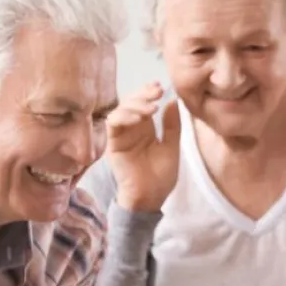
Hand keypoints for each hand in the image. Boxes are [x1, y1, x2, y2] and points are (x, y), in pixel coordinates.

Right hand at [107, 82, 182, 212]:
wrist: (151, 198)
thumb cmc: (161, 177)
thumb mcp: (172, 147)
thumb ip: (172, 125)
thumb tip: (173, 101)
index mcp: (146, 128)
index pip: (143, 103)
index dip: (149, 92)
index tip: (162, 87)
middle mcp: (132, 129)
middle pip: (131, 102)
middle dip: (143, 93)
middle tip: (157, 91)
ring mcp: (121, 135)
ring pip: (121, 109)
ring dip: (135, 104)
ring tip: (152, 108)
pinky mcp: (112, 144)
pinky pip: (113, 124)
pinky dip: (124, 116)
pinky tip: (139, 118)